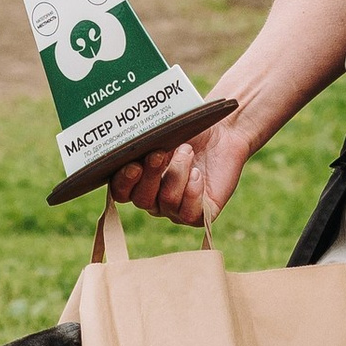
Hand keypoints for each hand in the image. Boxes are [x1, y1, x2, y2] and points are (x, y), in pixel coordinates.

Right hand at [108, 112, 251, 228]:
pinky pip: (188, 213)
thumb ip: (143, 142)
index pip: (121, 192)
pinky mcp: (199, 214)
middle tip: (159, 154)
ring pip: (167, 201)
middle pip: (141, 199)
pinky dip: (192, 191)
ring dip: (177, 173)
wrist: (224, 132)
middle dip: (150, 176)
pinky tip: (197, 173)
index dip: (123, 182)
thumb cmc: (190, 131)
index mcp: (139, 181)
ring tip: (188, 152)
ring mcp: (176, 209)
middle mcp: (155, 199)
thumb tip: (131, 146)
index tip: (133, 165)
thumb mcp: (163, 133)